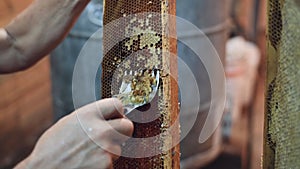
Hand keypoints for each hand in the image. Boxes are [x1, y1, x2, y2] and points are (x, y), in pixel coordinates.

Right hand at [15, 98, 132, 168]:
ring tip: (89, 153)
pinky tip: (88, 163)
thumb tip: (107, 115)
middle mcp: (100, 130)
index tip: (116, 117)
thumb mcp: (68, 123)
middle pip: (128, 126)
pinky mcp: (106, 164)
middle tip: (113, 135)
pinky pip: (111, 162)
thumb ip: (90, 117)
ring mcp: (104, 149)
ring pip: (118, 147)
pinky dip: (102, 163)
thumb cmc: (52, 149)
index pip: (117, 104)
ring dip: (109, 151)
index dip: (118, 112)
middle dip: (123, 131)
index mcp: (89, 115)